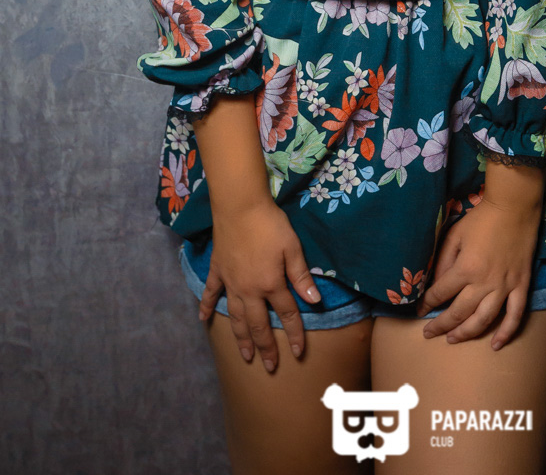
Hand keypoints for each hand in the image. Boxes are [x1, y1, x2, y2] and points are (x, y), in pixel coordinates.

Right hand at [197, 200, 321, 369]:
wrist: (240, 206)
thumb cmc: (270, 224)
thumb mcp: (292, 248)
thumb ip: (301, 276)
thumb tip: (314, 302)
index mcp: (270, 284)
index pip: (287, 314)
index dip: (295, 334)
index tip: (299, 352)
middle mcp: (249, 290)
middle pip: (258, 324)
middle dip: (265, 347)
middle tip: (269, 367)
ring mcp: (230, 282)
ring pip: (235, 317)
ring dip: (240, 338)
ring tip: (245, 355)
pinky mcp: (217, 270)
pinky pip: (210, 293)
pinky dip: (206, 307)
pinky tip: (203, 321)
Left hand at [414, 196, 540, 350]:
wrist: (514, 207)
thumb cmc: (482, 219)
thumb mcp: (455, 235)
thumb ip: (443, 260)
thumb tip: (437, 283)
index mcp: (465, 268)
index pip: (441, 294)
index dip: (427, 304)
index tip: (420, 310)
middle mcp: (484, 283)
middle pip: (459, 313)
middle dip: (441, 326)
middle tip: (429, 333)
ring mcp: (505, 286)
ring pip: (484, 320)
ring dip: (466, 333)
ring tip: (452, 340)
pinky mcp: (521, 286)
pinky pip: (515, 315)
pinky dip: (506, 333)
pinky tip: (496, 345)